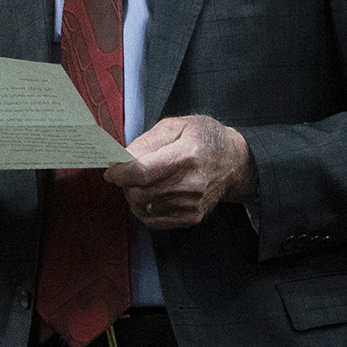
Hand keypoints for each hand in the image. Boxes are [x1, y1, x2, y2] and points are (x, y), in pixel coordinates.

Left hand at [102, 115, 257, 229]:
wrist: (234, 162)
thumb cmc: (205, 139)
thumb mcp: (176, 125)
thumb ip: (147, 141)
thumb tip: (123, 158)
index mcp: (187, 155)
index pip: (143, 171)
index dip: (121, 172)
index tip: (112, 170)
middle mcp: (191, 183)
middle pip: (140, 193)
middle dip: (125, 184)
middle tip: (125, 174)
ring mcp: (192, 204)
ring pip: (144, 209)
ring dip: (134, 196)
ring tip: (140, 183)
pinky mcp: (191, 217)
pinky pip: (154, 221)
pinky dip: (145, 209)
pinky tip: (150, 195)